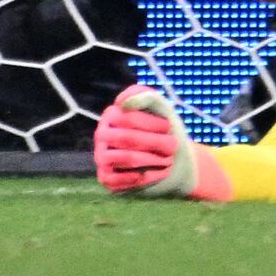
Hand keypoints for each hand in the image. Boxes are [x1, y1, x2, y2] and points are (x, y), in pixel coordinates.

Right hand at [93, 83, 230, 197]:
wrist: (170, 160)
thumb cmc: (163, 131)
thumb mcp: (160, 108)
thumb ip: (146, 96)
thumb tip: (122, 102)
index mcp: (111, 114)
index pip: (129, 118)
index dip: (153, 123)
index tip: (170, 127)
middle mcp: (101, 134)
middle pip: (129, 138)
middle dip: (156, 143)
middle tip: (173, 147)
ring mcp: (101, 156)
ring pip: (128, 158)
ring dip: (154, 160)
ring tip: (169, 161)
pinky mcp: (105, 177)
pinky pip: (123, 179)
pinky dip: (144, 177)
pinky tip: (157, 173)